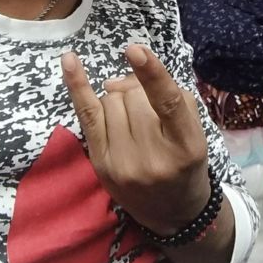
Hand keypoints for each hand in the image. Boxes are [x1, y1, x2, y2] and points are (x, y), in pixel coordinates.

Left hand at [62, 45, 211, 236]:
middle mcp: (154, 158)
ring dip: (120, 99)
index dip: (151, 73)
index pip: (167, 103)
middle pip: (134, 98)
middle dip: (138, 91)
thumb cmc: (185, 160)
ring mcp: (123, 165)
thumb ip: (166, 93)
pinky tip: (70, 61)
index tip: (134, 49)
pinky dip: (78, 86)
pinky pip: (86, 115)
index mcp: (186, 145)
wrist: (174, 212)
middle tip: (146, 108)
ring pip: (111, 101)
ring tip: (132, 119)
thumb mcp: (193, 127)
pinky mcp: (101, 165)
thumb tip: (117, 80)